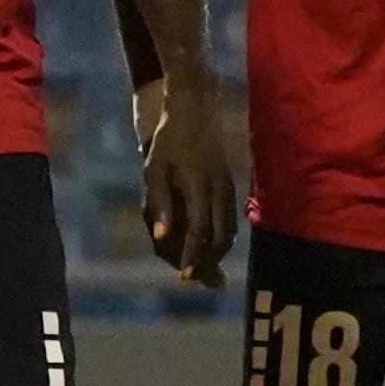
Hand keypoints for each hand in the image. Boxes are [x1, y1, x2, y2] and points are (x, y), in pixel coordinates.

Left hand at [136, 74, 237, 289]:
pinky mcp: (229, 182)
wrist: (196, 106)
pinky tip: (210, 245)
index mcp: (199, 185)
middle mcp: (219, 188)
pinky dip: (222, 236)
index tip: (183, 277)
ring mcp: (228, 185)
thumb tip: (162, 237)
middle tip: (195, 280)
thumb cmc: (168, 139)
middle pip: (221, 236)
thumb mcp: (154, 169)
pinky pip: (230, 217)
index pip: (200, 230)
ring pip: (230, 229)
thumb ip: (160, 204)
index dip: (192, 256)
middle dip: (209, 262)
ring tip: (204, 270)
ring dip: (218, 252)